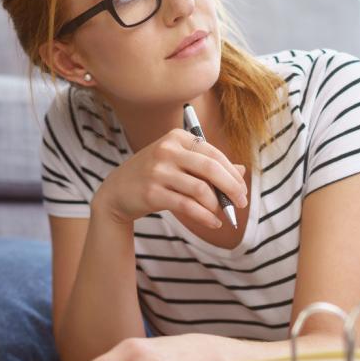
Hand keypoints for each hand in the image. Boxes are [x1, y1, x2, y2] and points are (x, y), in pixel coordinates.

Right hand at [92, 128, 247, 228]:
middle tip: (241, 203)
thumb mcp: (179, 162)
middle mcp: (167, 150)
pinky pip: (187, 206)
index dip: (232, 174)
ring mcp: (158, 171)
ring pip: (200, 189)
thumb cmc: (153, 174)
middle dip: (232, 188)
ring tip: (221, 213)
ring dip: (217, 205)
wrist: (116, 191)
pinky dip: (205, 217)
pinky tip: (213, 223)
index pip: (214, 154)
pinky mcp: (152, 193)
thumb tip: (241, 170)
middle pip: (211, 168)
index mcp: (177, 137)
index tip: (242, 190)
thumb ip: (208, 164)